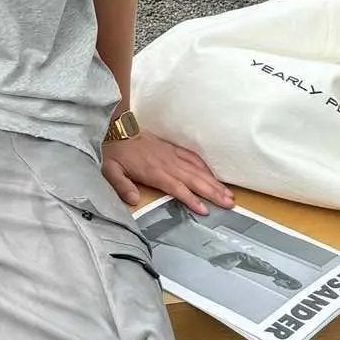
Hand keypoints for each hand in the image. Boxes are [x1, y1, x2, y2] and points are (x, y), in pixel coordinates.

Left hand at [102, 129, 234, 216]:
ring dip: (214, 183)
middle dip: (213, 193)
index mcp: (154, 172)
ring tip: (229, 194)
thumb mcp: (110, 170)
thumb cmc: (115, 153)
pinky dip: (205, 167)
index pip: (177, 188)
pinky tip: (215, 176)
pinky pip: (193, 158)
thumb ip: (121, 186)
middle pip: (194, 180)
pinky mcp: (173, 149)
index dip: (192, 199)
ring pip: (198, 170)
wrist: (118, 129)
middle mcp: (167, 164)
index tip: (205, 210)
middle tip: (230, 204)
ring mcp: (172, 155)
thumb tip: (132, 200)